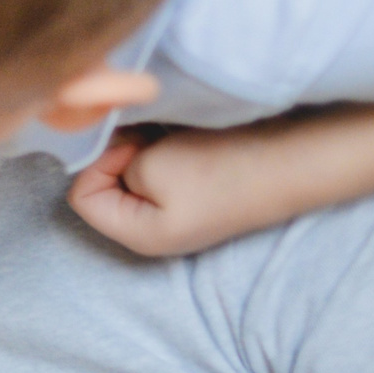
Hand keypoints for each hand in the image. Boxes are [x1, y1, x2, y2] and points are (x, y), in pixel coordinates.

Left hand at [67, 126, 267, 256]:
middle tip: (150, 137)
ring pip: (133, 174)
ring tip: (171, 137)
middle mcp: (152, 231)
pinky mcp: (197, 194)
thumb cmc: (218, 167)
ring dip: (143, 148)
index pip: (82, 196)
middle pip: (105, 186)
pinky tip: (185, 139)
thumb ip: (113, 162)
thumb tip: (112, 154)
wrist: (290, 161)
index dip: (97, 163)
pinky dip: (164, 149)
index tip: (133, 146)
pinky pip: (161, 170)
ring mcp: (177, 213)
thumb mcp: (149, 165)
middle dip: (119, 155)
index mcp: (136, 235)